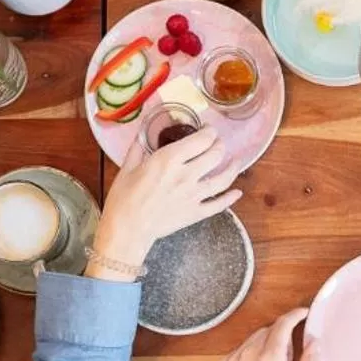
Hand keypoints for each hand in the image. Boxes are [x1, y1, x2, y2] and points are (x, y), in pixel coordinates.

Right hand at [89, 129, 243, 280]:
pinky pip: (220, 204)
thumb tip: (142, 134)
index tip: (208, 130)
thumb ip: (138, 148)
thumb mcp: (127, 167)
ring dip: (233, 167)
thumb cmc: (123, 198)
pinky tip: (237, 192)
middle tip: (218, 143)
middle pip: (215, 154)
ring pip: (224, 178)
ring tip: (236, 161)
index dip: (210, 131)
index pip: (202, 139)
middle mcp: (187, 174)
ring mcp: (194, 195)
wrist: (127, 230)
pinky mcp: (196, 213)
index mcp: (170, 159)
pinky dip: (231, 198)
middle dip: (220, 145)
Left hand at [218, 309, 316, 360]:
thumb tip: (315, 341)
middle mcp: (250, 352)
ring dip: (267, 342)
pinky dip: (253, 351)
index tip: (303, 313)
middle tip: (289, 355)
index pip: (283, 324)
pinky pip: (243, 347)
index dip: (295, 315)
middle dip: (282, 334)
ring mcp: (235, 357)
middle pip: (270, 329)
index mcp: (270, 358)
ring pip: (255, 336)